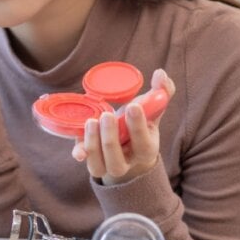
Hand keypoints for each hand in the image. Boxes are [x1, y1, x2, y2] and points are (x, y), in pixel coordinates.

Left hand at [71, 68, 175, 184]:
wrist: (129, 141)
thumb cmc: (141, 120)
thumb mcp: (153, 108)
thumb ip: (162, 91)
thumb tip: (160, 73)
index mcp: (146, 149)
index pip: (144, 144)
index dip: (138, 127)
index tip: (133, 106)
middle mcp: (127, 161)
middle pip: (118, 161)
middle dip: (111, 138)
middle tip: (107, 115)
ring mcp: (108, 164)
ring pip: (100, 166)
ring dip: (94, 145)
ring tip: (92, 121)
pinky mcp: (91, 159)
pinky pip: (85, 161)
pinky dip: (80, 153)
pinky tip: (78, 147)